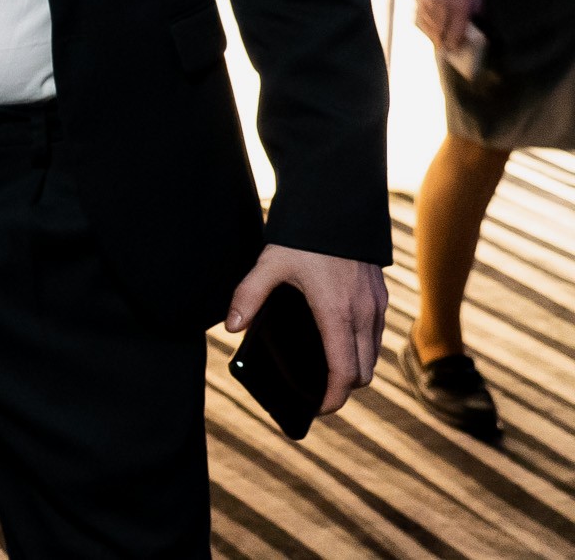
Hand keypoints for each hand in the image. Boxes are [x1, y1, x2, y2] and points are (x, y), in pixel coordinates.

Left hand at [226, 245, 387, 415]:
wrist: (337, 202)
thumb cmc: (303, 236)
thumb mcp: (269, 264)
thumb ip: (248, 297)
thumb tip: (231, 328)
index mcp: (336, 312)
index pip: (344, 372)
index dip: (334, 398)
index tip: (319, 409)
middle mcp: (363, 313)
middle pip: (363, 371)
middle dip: (343, 387)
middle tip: (317, 392)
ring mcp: (376, 304)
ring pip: (373, 354)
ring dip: (355, 367)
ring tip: (326, 371)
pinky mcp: (380, 295)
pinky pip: (377, 334)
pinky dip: (362, 347)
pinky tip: (338, 341)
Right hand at [415, 0, 480, 51]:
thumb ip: (472, 15)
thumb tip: (469, 29)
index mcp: (461, 8)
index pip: (454, 34)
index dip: (454, 45)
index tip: (454, 51)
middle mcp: (444, 7)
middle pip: (437, 33)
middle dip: (441, 43)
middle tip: (444, 49)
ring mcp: (431, 1)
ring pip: (426, 25)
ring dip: (430, 33)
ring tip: (435, 38)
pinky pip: (419, 14)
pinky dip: (422, 21)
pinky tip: (426, 23)